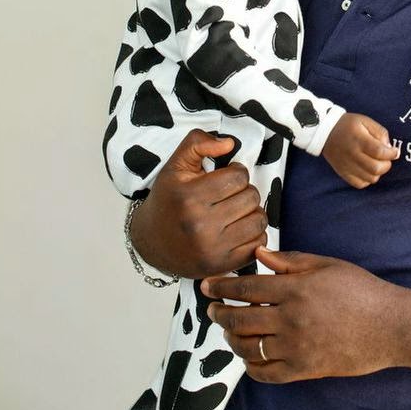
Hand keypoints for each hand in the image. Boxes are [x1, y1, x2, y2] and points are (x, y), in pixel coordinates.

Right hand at [130, 130, 267, 278]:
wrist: (151, 241)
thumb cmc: (168, 199)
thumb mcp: (176, 165)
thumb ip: (199, 143)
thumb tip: (230, 144)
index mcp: (189, 197)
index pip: (238, 176)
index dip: (235, 172)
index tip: (224, 178)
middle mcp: (201, 225)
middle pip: (251, 196)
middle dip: (244, 191)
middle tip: (228, 195)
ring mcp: (213, 249)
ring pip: (259, 220)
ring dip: (251, 212)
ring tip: (235, 211)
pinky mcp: (223, 266)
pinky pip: (258, 245)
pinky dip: (254, 234)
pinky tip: (237, 229)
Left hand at [201, 246, 407, 382]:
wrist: (390, 326)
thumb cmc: (361, 290)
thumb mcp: (326, 265)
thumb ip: (289, 260)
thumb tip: (259, 254)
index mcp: (296, 288)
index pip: (247, 287)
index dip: (222, 286)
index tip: (206, 285)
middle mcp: (291, 319)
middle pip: (240, 318)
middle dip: (219, 313)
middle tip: (212, 309)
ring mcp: (296, 347)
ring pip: (248, 347)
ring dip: (231, 338)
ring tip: (228, 329)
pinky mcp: (304, 370)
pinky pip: (266, 372)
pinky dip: (250, 364)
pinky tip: (248, 354)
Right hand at [322, 112, 398, 187]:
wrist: (325, 131)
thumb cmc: (348, 125)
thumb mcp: (365, 121)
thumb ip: (380, 132)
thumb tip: (389, 147)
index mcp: (359, 139)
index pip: (379, 152)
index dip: (391, 154)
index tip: (395, 152)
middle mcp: (352, 154)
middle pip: (376, 168)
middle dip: (386, 165)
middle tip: (386, 158)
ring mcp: (347, 166)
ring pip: (370, 178)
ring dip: (378, 173)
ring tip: (376, 163)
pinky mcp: (342, 173)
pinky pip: (360, 184)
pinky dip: (367, 179)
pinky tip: (367, 170)